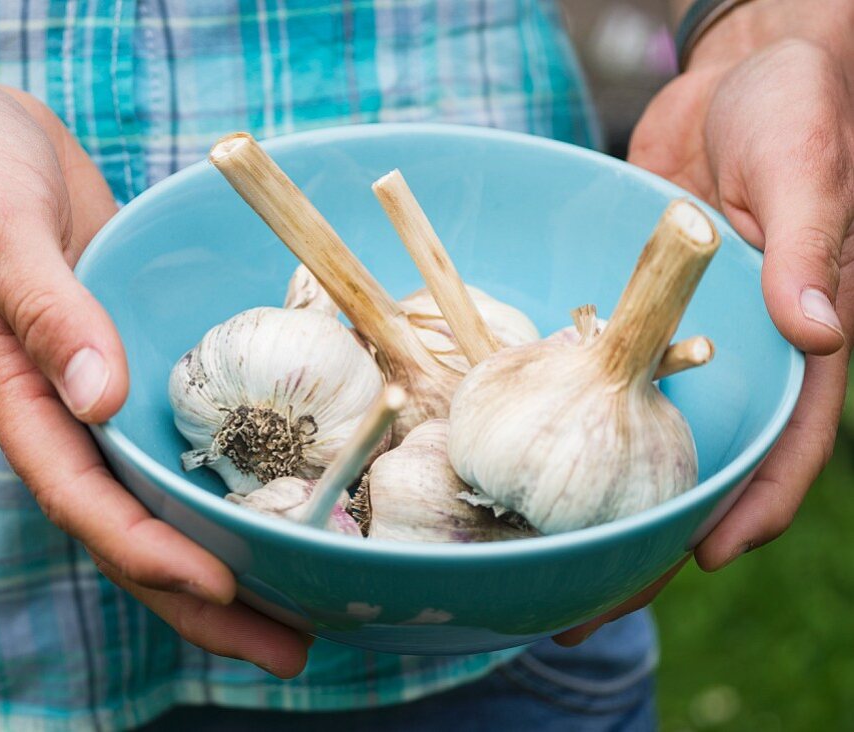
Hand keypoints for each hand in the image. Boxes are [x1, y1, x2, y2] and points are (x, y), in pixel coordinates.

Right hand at [0, 3, 308, 675]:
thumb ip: (47, 313)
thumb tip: (103, 399)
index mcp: (14, 396)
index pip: (83, 500)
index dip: (151, 553)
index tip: (221, 589)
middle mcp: (59, 412)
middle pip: (133, 530)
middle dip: (206, 598)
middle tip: (291, 650)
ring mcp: (97, 391)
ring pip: (163, 498)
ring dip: (228, 557)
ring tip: (304, 607)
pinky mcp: (131, 355)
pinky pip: (180, 437)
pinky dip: (225, 480)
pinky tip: (283, 503)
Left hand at [557, 0, 852, 643]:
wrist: (740, 74)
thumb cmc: (799, 107)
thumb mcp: (807, 165)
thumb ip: (811, 242)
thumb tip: (816, 327)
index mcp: (799, 340)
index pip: (787, 444)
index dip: (752, 509)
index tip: (706, 560)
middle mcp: (739, 356)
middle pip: (698, 465)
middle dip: (651, 539)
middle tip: (587, 602)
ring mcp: (683, 340)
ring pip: (639, 436)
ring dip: (593, 498)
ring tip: (534, 555)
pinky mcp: (636, 311)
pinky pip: (600, 376)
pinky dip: (565, 420)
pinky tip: (513, 459)